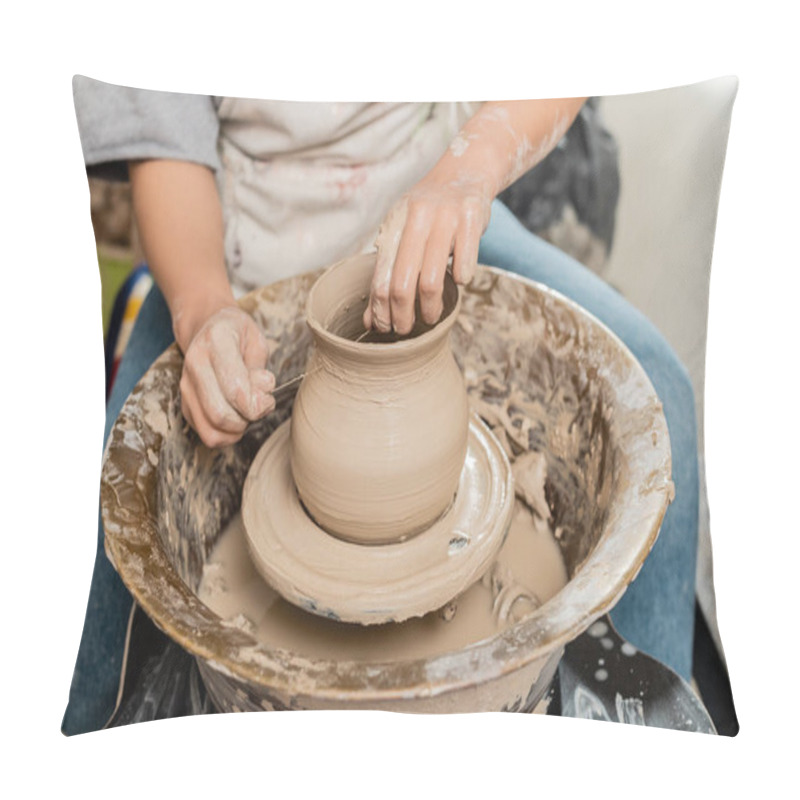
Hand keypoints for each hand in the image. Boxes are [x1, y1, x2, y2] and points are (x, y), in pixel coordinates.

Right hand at [179, 306, 275, 447]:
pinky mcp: (184, 404)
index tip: (267, 396)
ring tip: (247, 412)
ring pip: (211, 431)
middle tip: (260, 405)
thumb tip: (259, 398)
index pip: (236, 389)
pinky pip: (207, 435)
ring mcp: (185, 385)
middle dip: (248, 419)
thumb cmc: (238, 335)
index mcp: (216, 341)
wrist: (207, 328)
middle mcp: (195, 363)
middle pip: (221, 415)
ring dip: (237, 430)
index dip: (258, 403)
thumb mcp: (257, 341)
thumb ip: (259, 370)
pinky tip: (237, 416)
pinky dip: (228, 435)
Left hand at [364, 174, 491, 334]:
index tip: (385, 329)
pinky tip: (459, 281)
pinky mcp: (471, 217)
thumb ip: (388, 273)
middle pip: (401, 284)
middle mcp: (415, 218)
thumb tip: (371, 321)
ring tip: (431, 317)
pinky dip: (462, 279)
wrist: (465, 171)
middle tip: (406, 331)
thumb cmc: (429, 214)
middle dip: (402, 316)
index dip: (380, 310)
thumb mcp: (402, 235)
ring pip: (431, 280)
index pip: (380, 277)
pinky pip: (465, 263)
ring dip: (431, 308)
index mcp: (394, 225)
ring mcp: (444, 217)